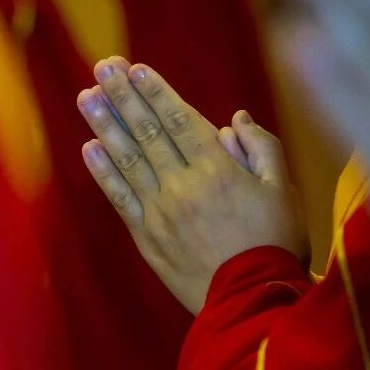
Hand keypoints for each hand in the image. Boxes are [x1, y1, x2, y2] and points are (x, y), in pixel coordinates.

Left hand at [76, 57, 305, 312]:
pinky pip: (120, 198)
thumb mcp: (283, 190)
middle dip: (123, 97)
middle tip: (102, 68)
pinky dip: (104, 172)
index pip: (179, 120)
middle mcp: (183, 186)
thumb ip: (262, 149)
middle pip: (147, 132)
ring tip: (86, 97)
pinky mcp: (148, 238)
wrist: (252, 302)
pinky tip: (90, 148)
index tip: (134, 69)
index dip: (156, 92)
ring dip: (105, 125)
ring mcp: (161, 212)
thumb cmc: (277, 243)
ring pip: (128, 160)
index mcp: (218, 170)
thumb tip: (234, 121)